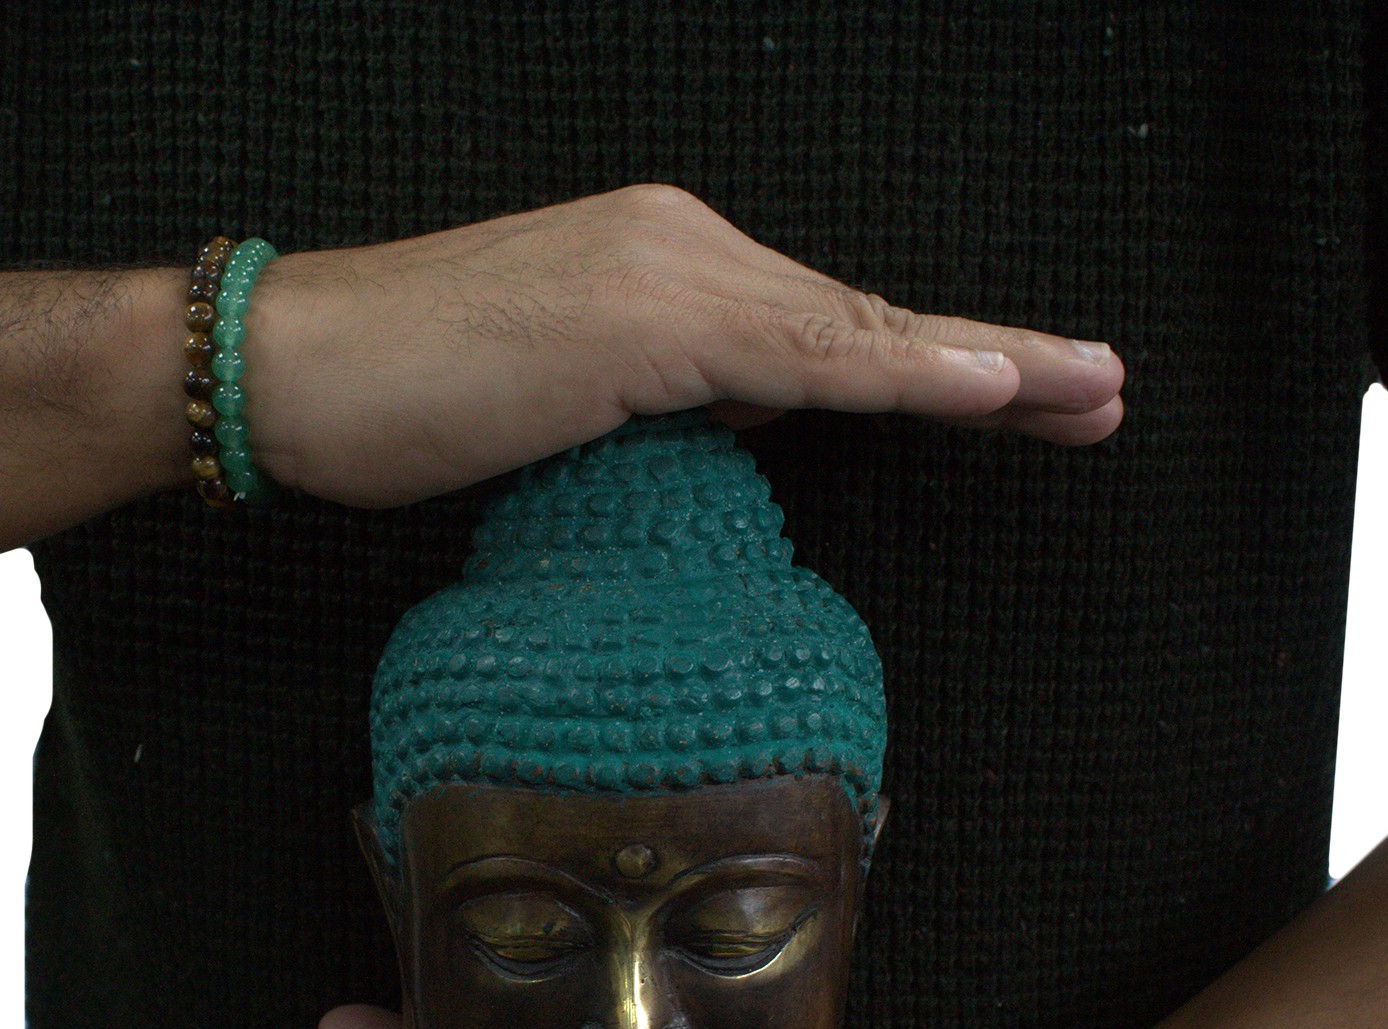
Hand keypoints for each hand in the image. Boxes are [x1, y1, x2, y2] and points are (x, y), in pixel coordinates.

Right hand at [244, 183, 1124, 506]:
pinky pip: (796, 355)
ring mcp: (666, 275)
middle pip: (867, 319)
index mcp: (671, 274)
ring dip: (983, 363)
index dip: (936, 367)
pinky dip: (898, 371)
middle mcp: (684, 249)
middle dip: (994, 360)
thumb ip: (673, 403)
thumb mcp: (574, 411)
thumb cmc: (410, 397)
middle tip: (1100, 390)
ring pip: (854, 330)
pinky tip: (989, 386)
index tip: (1027, 400)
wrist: (287, 367)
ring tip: (1088, 391)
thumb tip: (753, 420)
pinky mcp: (639, 319)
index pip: (833, 331)